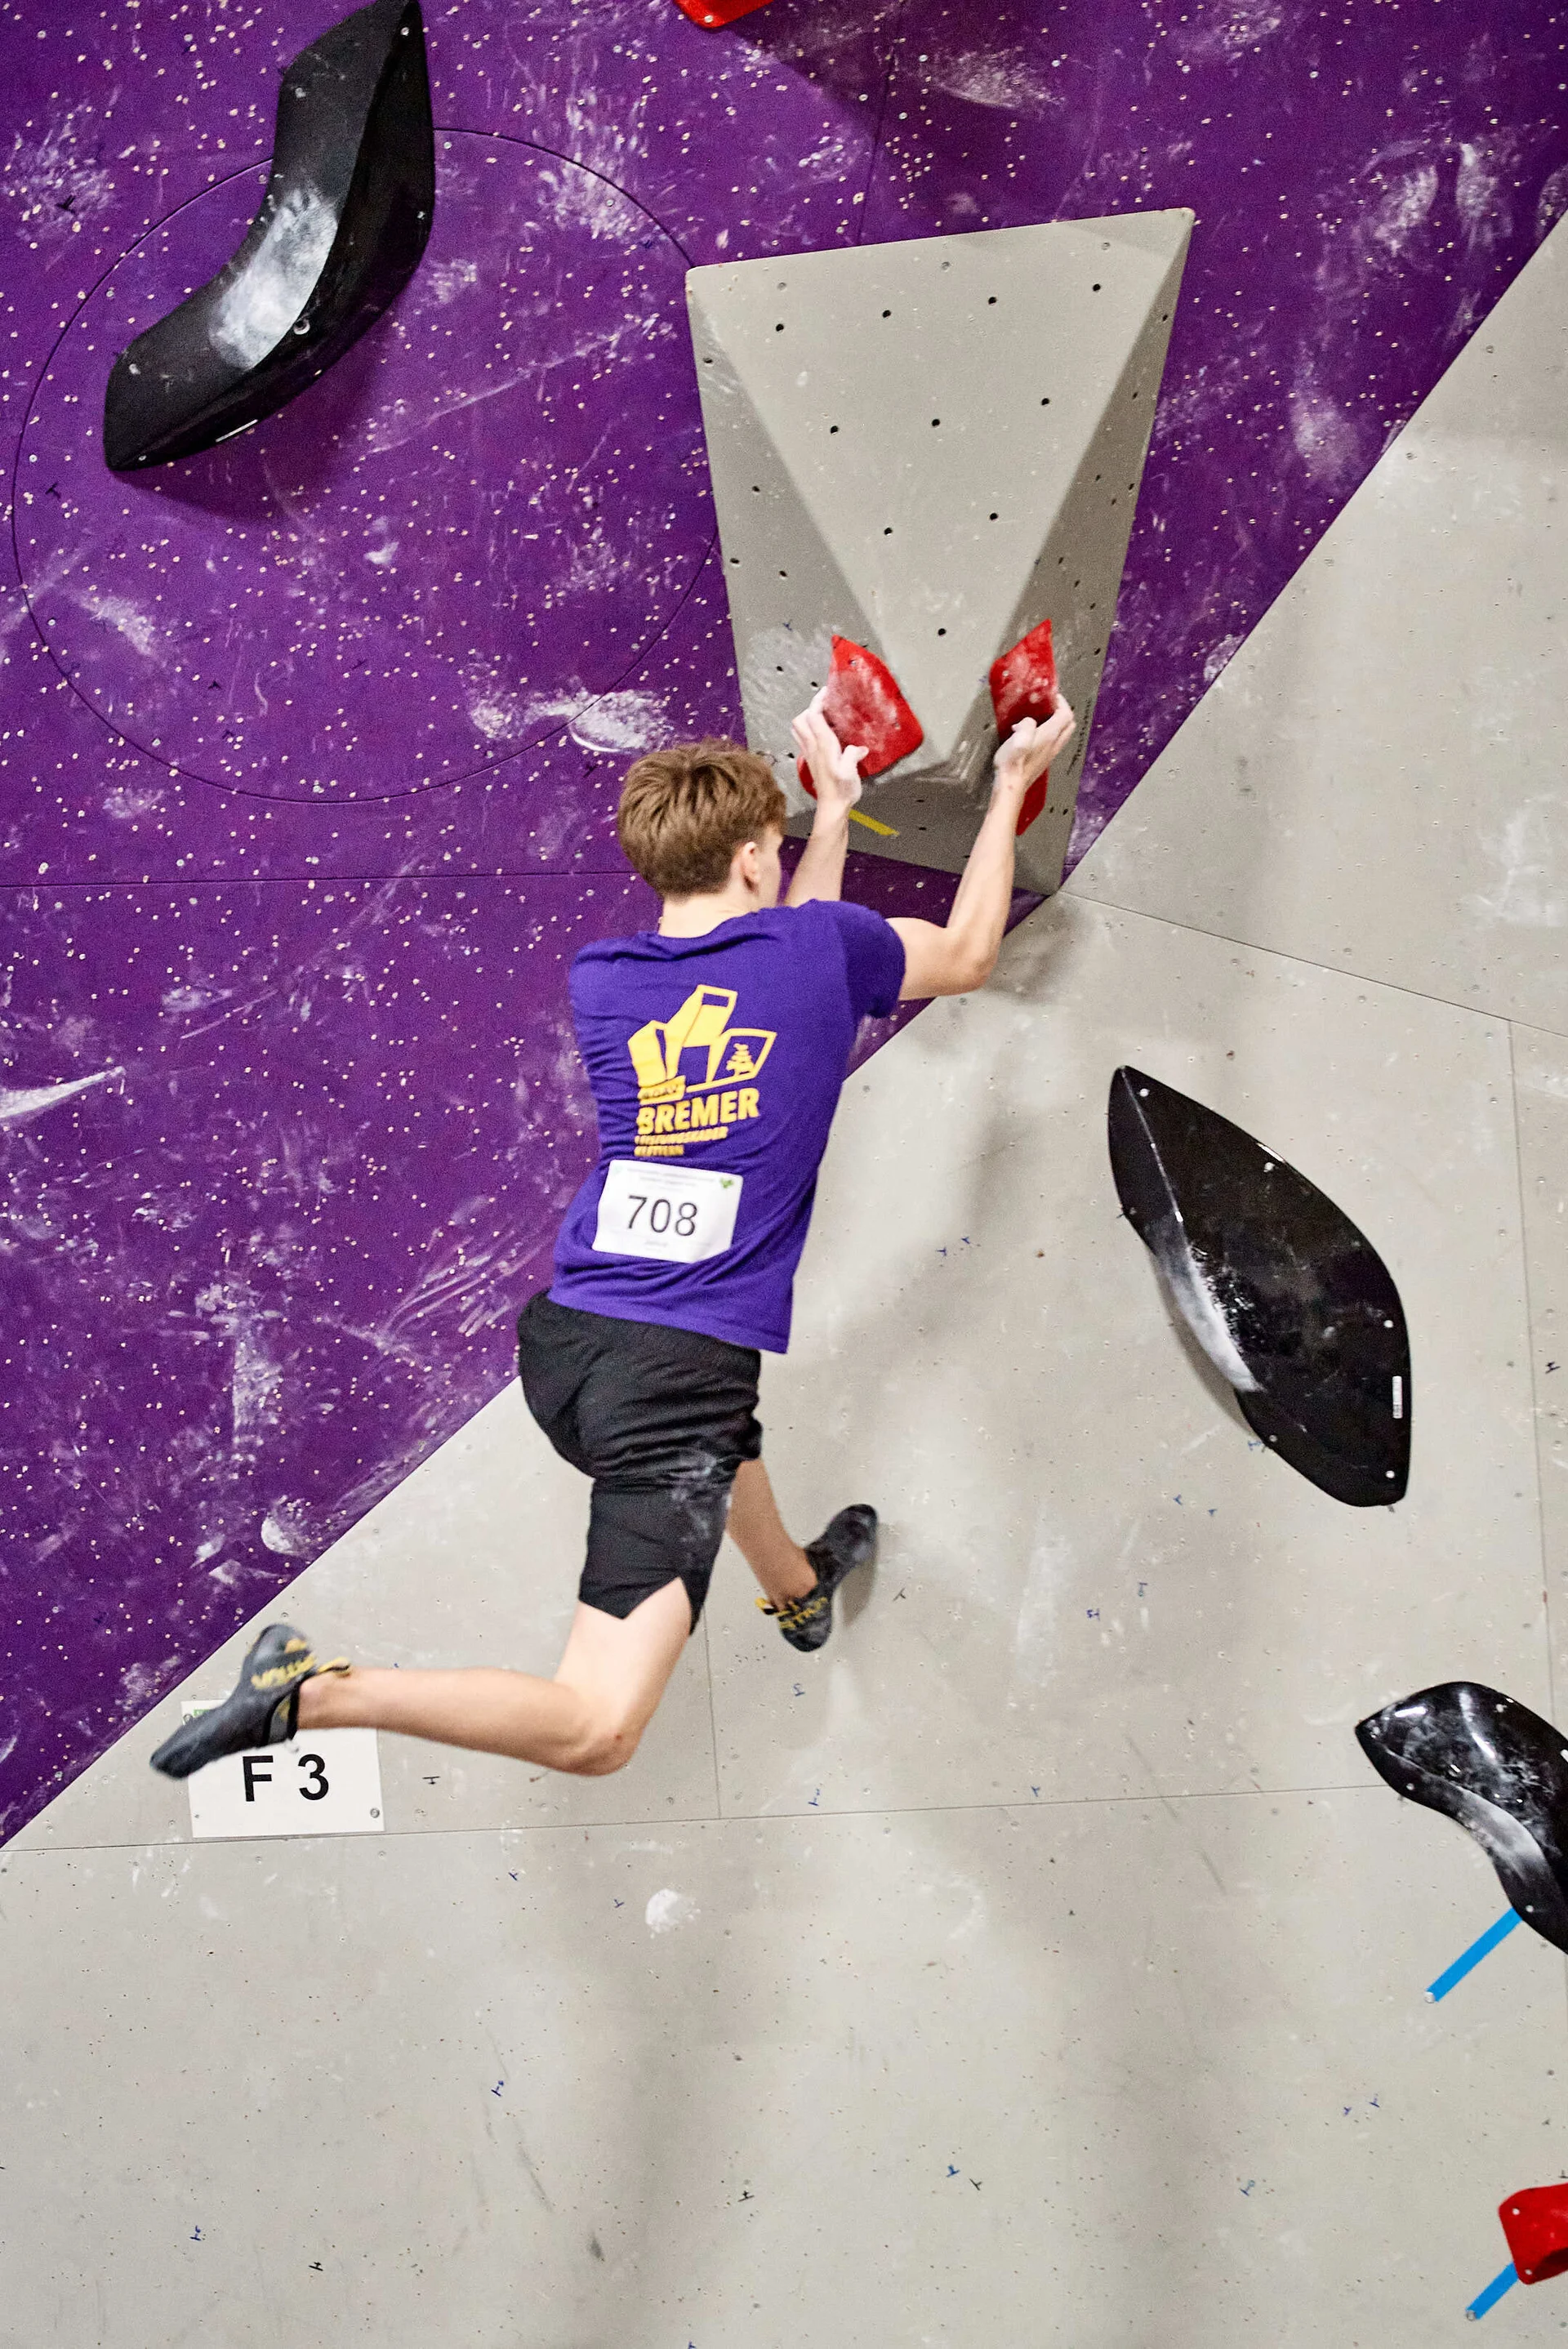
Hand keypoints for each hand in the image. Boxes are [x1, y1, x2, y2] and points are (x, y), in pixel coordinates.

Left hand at [791, 692, 866, 817]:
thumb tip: (859, 748)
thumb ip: (853, 756)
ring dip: (807, 718)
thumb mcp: (851, 772)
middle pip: (800, 720)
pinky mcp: (811, 760)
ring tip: (823, 717)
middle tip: (826, 705)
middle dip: (811, 708)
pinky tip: (823, 733)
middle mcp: (813, 747)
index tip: (826, 693)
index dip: (818, 702)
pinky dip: (809, 729)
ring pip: (799, 729)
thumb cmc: (842, 790)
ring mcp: (809, 754)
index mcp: (823, 746)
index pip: (813, 717)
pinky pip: (803, 738)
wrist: (831, 808)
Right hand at [992, 697, 1076, 797]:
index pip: (1066, 714)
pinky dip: (1052, 733)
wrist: (1011, 785)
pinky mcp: (1045, 760)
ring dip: (1058, 723)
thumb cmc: (1012, 763)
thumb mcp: (1016, 737)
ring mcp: (1051, 753)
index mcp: (1050, 735)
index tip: (1052, 697)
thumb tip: (1028, 722)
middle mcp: (1054, 744)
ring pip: (1064, 734)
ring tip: (1044, 718)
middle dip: (1063, 712)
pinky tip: (1037, 734)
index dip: (1061, 702)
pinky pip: (1056, 742)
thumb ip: (1026, 724)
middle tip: (1051, 706)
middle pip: (1069, 724)